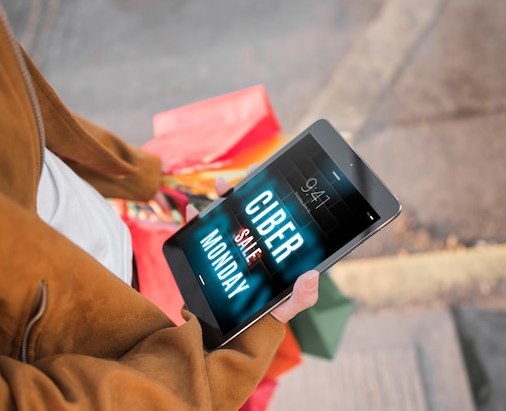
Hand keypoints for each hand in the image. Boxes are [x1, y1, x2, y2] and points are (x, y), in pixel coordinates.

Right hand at [185, 176, 318, 324]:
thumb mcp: (287, 306)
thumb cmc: (266, 316)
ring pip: (225, 215)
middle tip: (251, 172)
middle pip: (248, 209)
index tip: (270, 174)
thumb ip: (302, 296)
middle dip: (247, 187)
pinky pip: (200, 234)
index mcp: (271, 249)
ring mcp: (230, 247)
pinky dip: (194, 220)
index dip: (271, 194)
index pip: (272, 217)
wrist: (234, 332)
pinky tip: (193, 212)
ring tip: (221, 187)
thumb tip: (312, 276)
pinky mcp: (210, 255)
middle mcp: (251, 242)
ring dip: (222, 197)